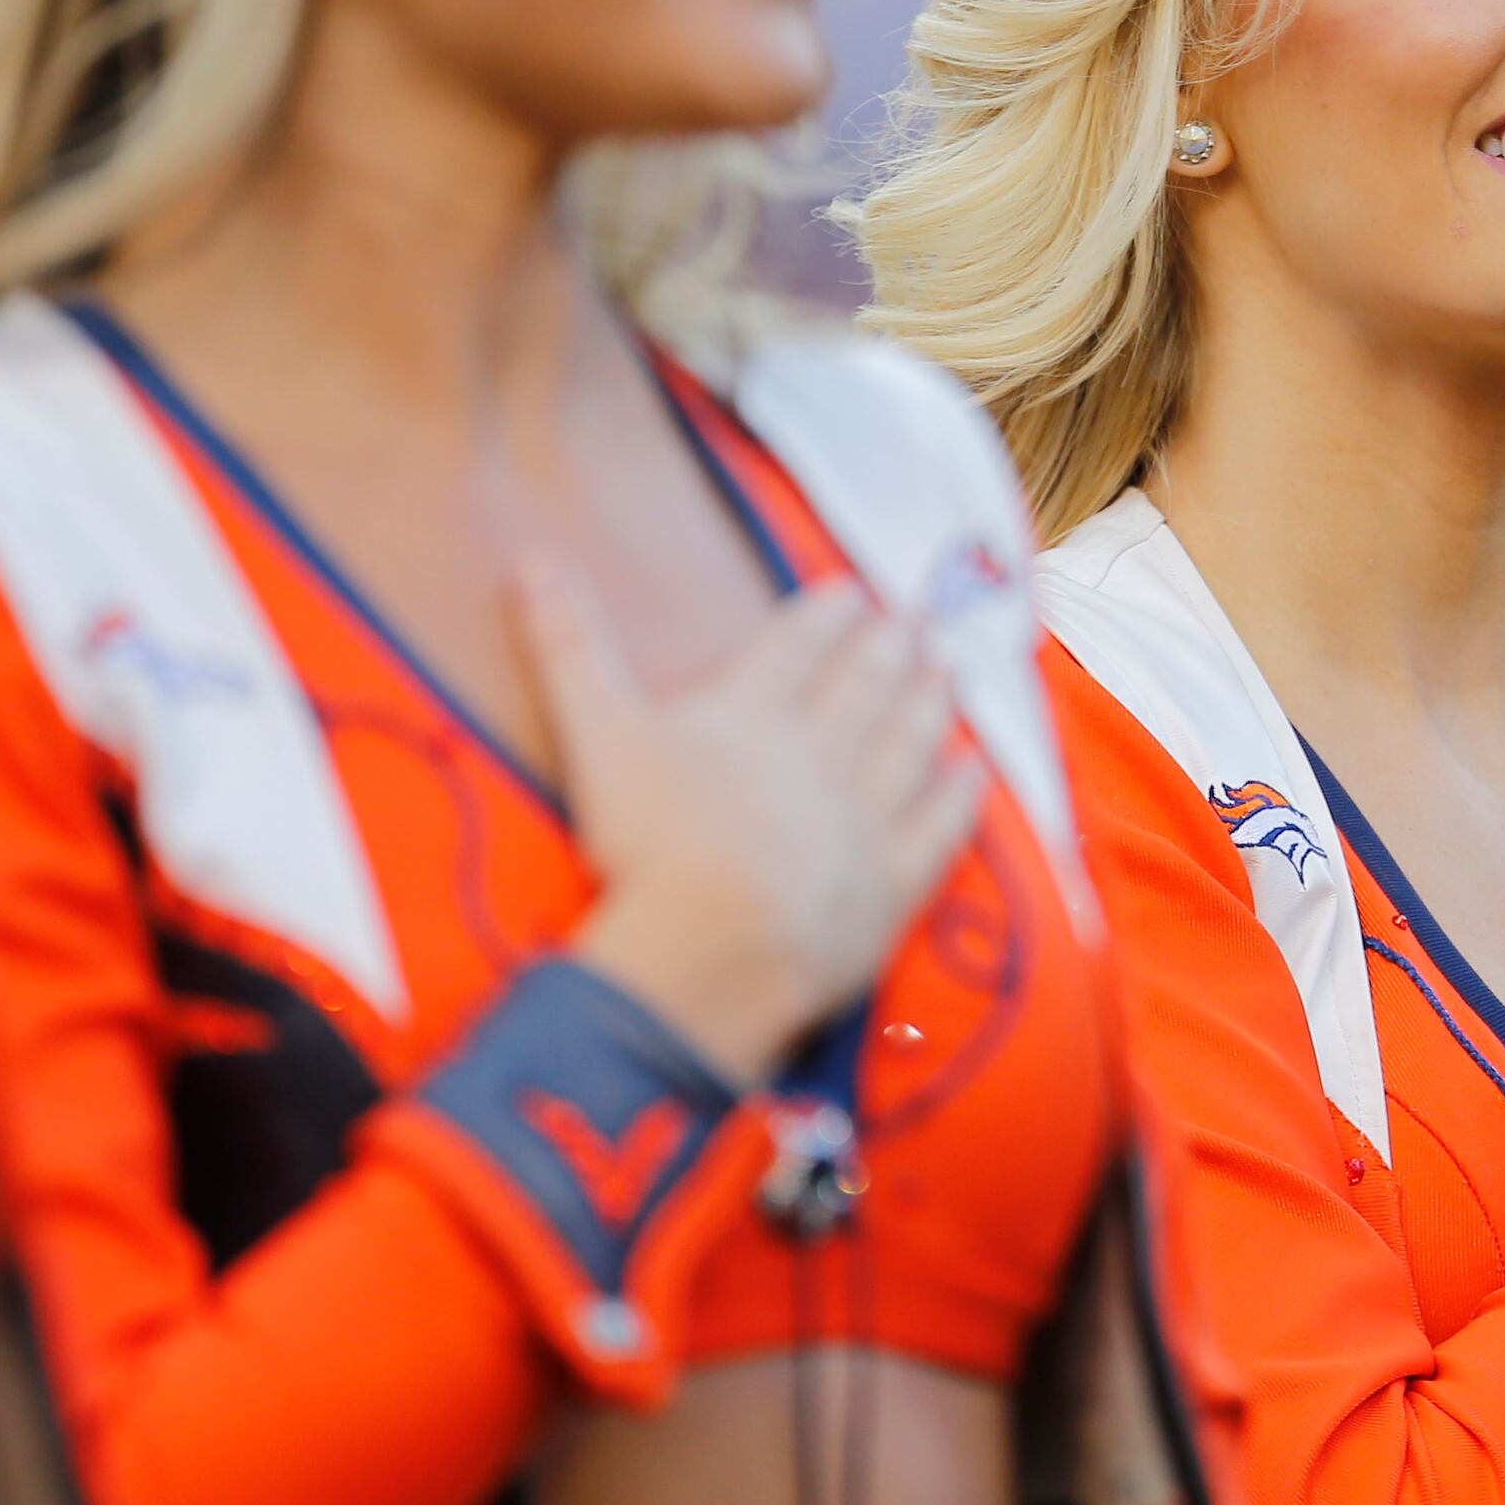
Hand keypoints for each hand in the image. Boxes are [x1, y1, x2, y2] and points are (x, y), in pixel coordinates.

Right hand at [517, 561, 983, 1088]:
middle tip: (923, 617)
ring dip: (932, 703)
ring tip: (952, 671)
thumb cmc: (648, 842)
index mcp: (750, 713)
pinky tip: (974, 772)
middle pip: (864, 688)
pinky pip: (938, 829)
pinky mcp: (891, 884)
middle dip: (893, 647)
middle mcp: (820, 752)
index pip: (796, 647)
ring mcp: (864, 817)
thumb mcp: (595, 732)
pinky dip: (958, 797)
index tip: (854, 591)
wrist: (713, 948)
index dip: (826, 615)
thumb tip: (530, 556)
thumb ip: (568, 645)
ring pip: (910, 745)